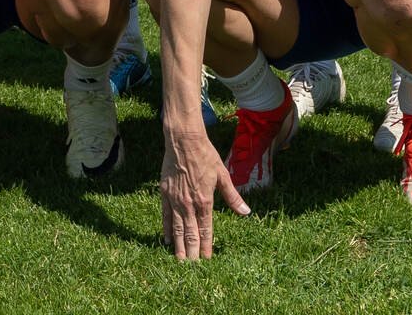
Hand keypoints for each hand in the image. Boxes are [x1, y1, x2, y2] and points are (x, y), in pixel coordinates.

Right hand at [160, 126, 249, 259]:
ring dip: (179, 246)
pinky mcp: (164, 194)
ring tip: (180, 261)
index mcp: (205, 200)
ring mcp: (175, 200)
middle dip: (192, 252)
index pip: (206, 229)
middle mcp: (189, 204)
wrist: (183, 141)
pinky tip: (167, 240)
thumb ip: (233, 197)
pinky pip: (165, 216)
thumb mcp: (223, 175)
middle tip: (192, 270)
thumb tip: (246, 212)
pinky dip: (166, 229)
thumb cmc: (205, 155)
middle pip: (190, 233)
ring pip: (176, 228)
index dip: (207, 246)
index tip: (207, 261)